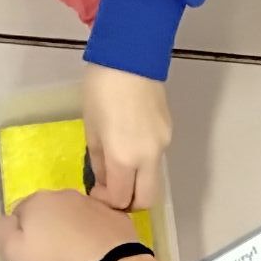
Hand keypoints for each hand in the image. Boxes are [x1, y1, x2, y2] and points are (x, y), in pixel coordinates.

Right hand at [0, 187, 161, 260]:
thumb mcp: (13, 251)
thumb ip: (1, 230)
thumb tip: (6, 221)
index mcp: (36, 200)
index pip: (20, 214)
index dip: (22, 236)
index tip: (31, 256)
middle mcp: (64, 194)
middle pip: (47, 213)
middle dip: (47, 231)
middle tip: (52, 259)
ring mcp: (93, 203)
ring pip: (73, 216)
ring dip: (71, 231)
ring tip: (76, 258)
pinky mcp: (116, 216)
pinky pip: (97, 224)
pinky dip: (94, 235)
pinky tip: (96, 253)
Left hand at [83, 65, 171, 209]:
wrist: (131, 57)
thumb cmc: (101, 91)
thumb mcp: (91, 128)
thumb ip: (98, 161)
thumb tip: (103, 180)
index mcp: (125, 157)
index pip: (121, 199)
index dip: (107, 202)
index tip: (95, 192)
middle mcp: (149, 157)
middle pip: (147, 199)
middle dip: (129, 203)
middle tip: (112, 192)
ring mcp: (163, 144)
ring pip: (153, 178)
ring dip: (137, 182)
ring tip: (117, 166)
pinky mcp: (168, 131)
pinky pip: (156, 158)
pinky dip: (143, 163)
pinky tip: (128, 145)